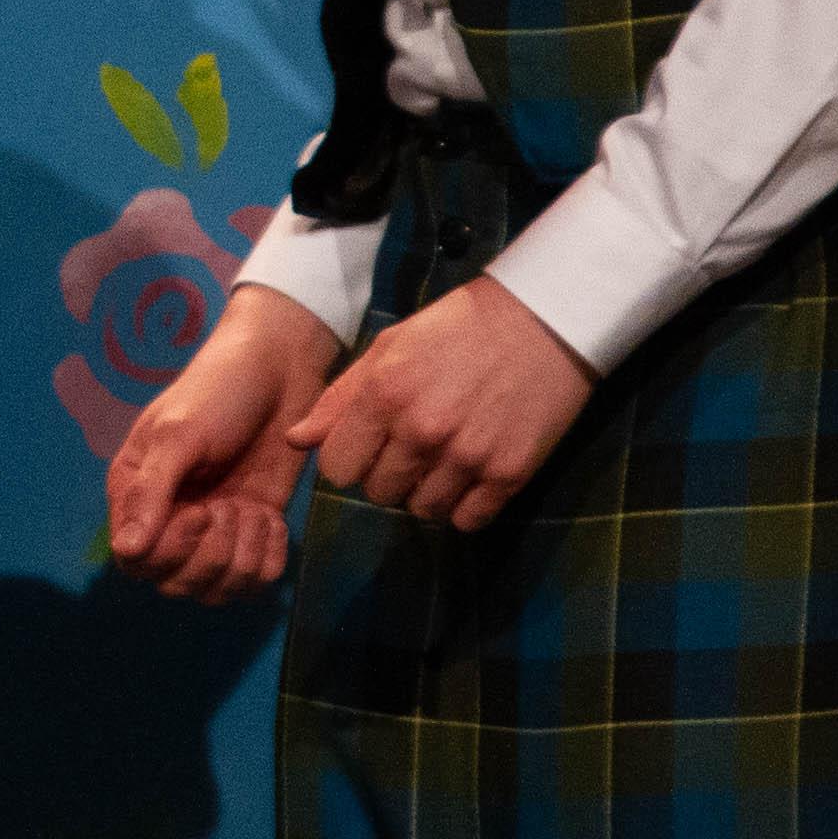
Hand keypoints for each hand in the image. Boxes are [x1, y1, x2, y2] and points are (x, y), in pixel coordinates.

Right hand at [105, 286, 339, 600]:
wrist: (278, 369)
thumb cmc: (217, 392)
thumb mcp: (177, 436)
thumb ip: (150, 493)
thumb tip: (127, 551)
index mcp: (137, 495)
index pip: (137, 563)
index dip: (170, 552)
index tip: (199, 511)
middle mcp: (171, 520)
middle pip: (179, 585)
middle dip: (211, 556)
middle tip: (230, 507)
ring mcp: (216, 529)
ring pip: (219, 590)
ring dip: (243, 556)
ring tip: (252, 510)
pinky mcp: (255, 530)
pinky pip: (258, 579)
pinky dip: (270, 556)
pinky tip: (272, 520)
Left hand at [282, 277, 595, 531]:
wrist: (542, 318)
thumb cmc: (458, 327)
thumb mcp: (390, 346)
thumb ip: (340, 396)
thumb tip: (295, 439)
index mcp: (384, 395)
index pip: (337, 468)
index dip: (349, 459)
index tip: (369, 445)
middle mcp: (421, 431)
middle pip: (378, 493)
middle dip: (387, 474)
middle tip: (411, 446)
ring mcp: (467, 456)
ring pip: (421, 510)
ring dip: (425, 491)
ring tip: (443, 458)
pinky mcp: (509, 474)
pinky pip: (467, 520)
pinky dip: (465, 505)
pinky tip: (471, 475)